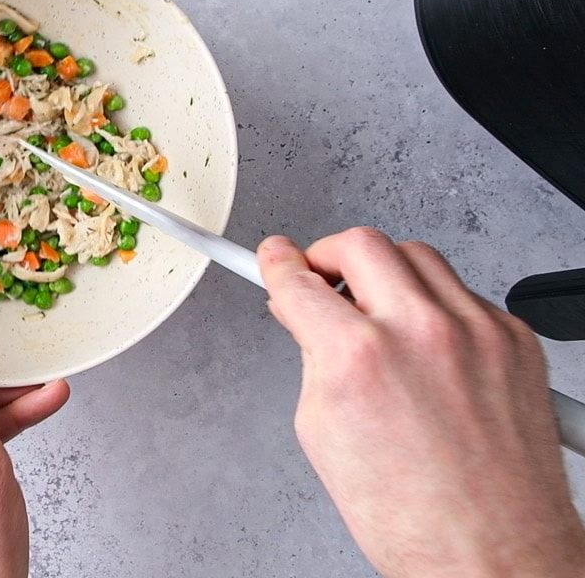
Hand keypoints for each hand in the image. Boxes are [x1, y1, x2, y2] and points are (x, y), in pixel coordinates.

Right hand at [258, 228, 584, 577]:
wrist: (494, 557)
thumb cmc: (412, 518)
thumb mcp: (323, 433)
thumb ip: (312, 358)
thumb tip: (306, 317)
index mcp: (358, 357)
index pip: (300, 279)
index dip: (277, 262)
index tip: (275, 255)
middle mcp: (421, 332)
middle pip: (360, 243)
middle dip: (328, 255)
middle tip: (320, 276)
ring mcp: (476, 332)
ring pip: (418, 256)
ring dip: (386, 273)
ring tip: (376, 309)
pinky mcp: (515, 342)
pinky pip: (465, 294)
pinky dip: (437, 307)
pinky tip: (426, 343)